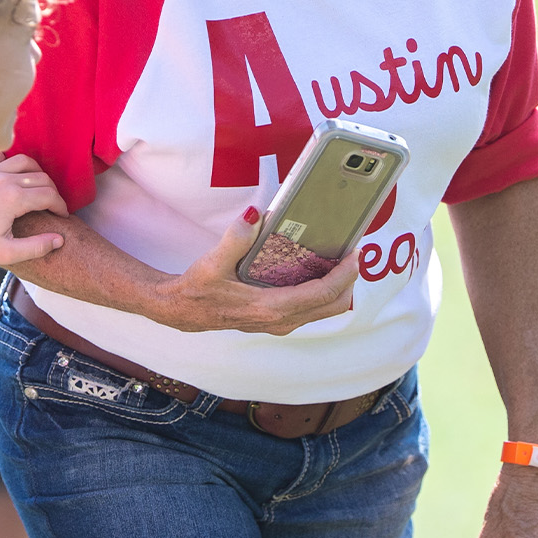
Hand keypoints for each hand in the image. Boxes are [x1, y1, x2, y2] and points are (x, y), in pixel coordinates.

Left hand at [0, 150, 66, 265]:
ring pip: (23, 161)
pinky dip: (6, 159)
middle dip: (52, 191)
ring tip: (36, 186)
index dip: (61, 206)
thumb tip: (58, 239)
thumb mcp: (4, 253)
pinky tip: (7, 171)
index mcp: (14, 199)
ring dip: (35, 173)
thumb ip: (35, 248)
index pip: (49, 196)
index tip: (61, 215)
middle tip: (52, 205)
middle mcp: (4, 179)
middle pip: (41, 177)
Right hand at [153, 206, 357, 335]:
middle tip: (354, 253)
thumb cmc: (198, 288)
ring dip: (338, 288)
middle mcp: (280, 320)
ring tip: (341, 260)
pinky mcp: (276, 320)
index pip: (321, 295)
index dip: (344, 275)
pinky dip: (324, 293)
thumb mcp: (212, 262)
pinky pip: (311, 310)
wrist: (182, 310)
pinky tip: (319, 271)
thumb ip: (235, 238)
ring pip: (324, 311)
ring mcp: (279, 323)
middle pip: (332, 306)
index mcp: (270, 307)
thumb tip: (254, 214)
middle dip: (349, 282)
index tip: (356, 254)